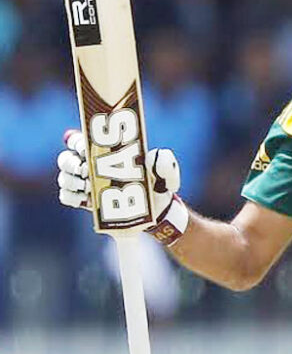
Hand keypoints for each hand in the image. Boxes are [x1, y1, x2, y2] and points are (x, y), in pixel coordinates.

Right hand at [57, 129, 188, 244]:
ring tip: (87, 187)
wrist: (154, 214)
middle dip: (71, 162)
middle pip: (65, 158)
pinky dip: (71, 196)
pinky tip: (85, 199)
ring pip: (64, 177)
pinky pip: (65, 196)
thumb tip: (153, 155)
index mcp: (106, 152)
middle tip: (86, 171)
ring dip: (71, 180)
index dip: (78, 141)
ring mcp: (85, 184)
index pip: (81, 139)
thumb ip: (164, 162)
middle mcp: (91, 165)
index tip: (87, 148)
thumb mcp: (166, 173)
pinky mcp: (84, 202)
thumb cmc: (158, 187)